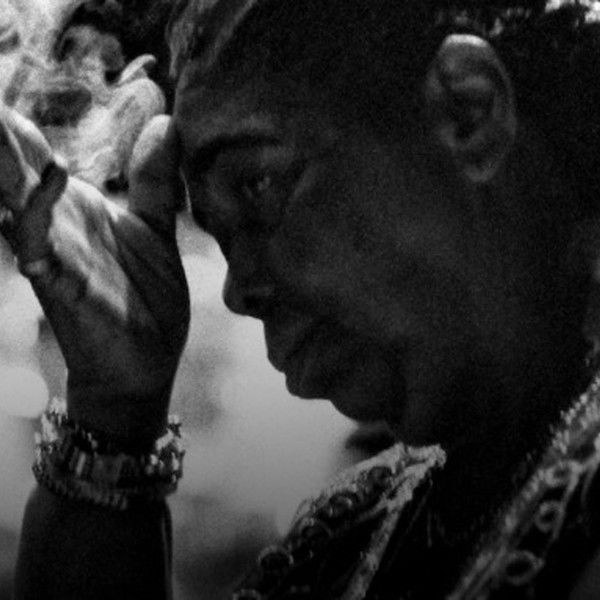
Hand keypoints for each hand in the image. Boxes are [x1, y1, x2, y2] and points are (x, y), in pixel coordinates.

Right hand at [0, 107, 189, 449]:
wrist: (145, 363)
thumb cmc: (143, 298)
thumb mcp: (156, 230)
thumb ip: (157, 179)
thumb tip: (166, 122)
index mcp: (74, 207)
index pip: (33, 152)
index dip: (14, 121)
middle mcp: (55, 223)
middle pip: (13, 165)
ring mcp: (54, 254)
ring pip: (13, 199)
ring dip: (2, 162)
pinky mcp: (62, 286)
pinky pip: (40, 247)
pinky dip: (37, 216)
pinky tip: (47, 182)